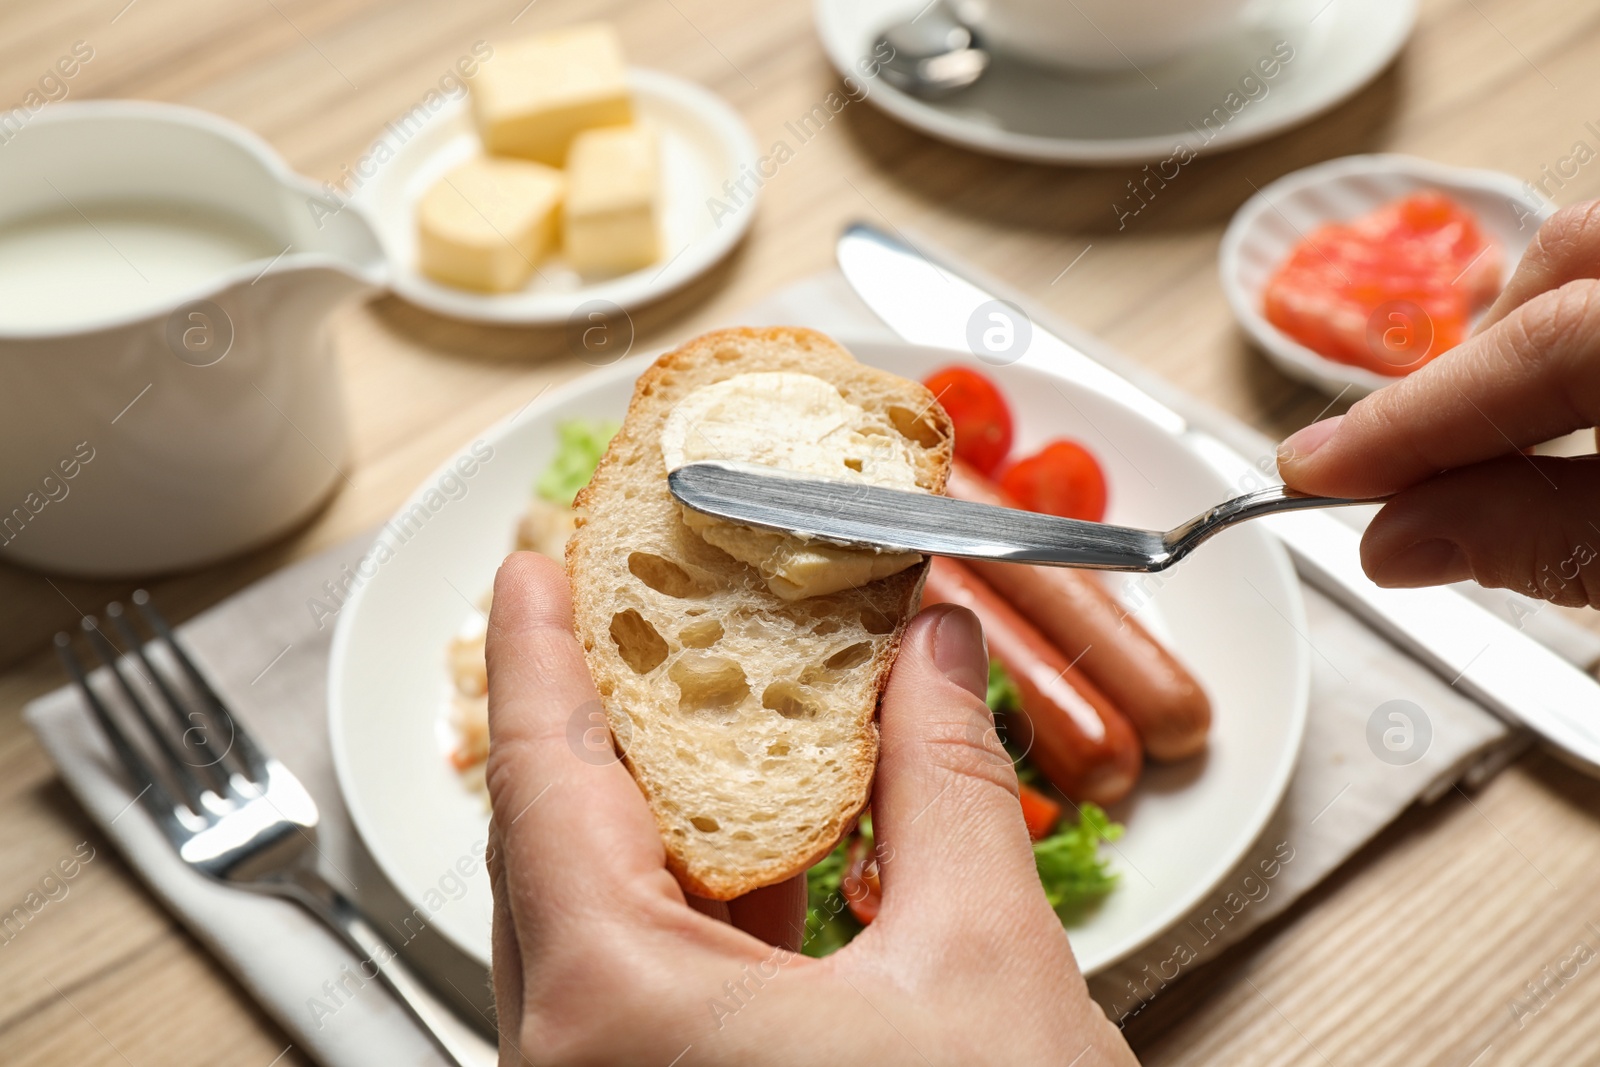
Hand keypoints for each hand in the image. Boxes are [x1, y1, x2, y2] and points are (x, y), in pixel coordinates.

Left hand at [482, 552, 1136, 1066]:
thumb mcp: (979, 962)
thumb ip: (946, 780)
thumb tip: (933, 645)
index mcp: (612, 1011)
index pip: (540, 780)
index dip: (536, 652)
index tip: (527, 562)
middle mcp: (576, 1063)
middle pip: (556, 842)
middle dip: (602, 716)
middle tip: (630, 609)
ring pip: (604, 914)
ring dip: (662, 805)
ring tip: (711, 701)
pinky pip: (651, 979)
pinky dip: (707, 897)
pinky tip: (776, 839)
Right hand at [1277, 200, 1599, 606]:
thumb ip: (1549, 542)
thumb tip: (1402, 539)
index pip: (1545, 345)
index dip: (1414, 417)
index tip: (1314, 472)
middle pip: (1576, 256)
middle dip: (1476, 355)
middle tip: (1408, 457)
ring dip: (1534, 334)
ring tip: (1489, 434)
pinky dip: (1585, 332)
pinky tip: (1570, 403)